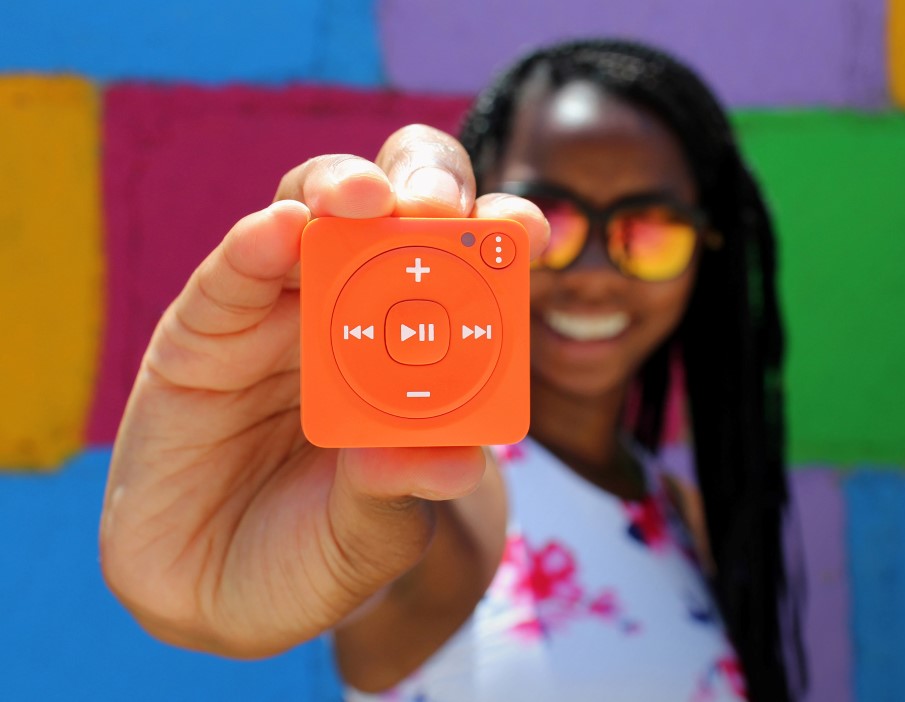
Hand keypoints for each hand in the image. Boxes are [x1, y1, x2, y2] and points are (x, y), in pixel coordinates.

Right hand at [99, 125, 547, 656]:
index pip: (465, 270)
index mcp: (416, 352)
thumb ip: (401, 495)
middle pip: (393, 212)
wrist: (216, 596)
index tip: (526, 230)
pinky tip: (278, 230)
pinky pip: (229, 276)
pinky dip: (253, 244)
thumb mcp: (369, 538)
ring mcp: (277, 313)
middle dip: (423, 186)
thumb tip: (457, 463)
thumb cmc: (314, 554)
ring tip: (366, 200)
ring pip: (309, 212)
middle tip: (438, 206)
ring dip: (341, 189)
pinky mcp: (203, 331)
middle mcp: (351, 313)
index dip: (495, 236)